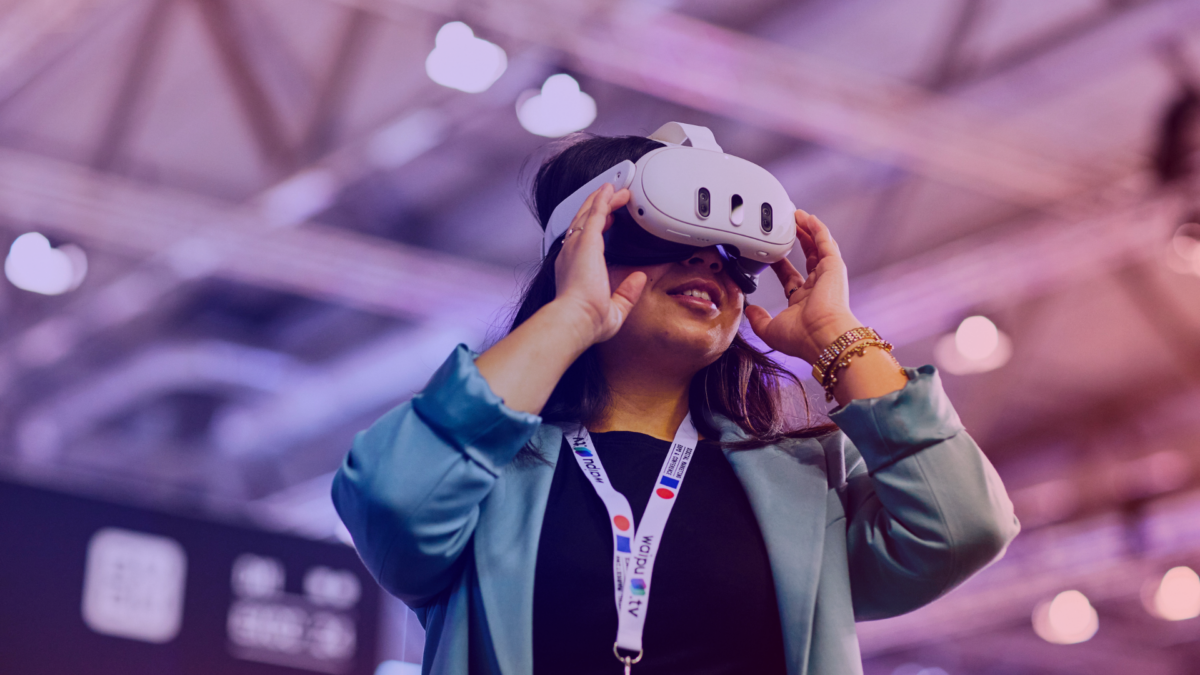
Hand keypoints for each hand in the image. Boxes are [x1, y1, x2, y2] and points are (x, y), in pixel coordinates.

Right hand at [552, 183, 647, 346]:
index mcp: (574, 269)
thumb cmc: (588, 321)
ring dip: (602, 199)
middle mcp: (571, 254)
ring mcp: (577, 245)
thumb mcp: (615, 309)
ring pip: (589, 212)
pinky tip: (611, 189)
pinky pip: (596, 212)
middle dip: (598, 206)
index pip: (585, 240)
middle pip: (584, 221)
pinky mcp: (586, 240)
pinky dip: (603, 199)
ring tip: (615, 187)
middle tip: (611, 195)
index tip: (609, 220)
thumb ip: (626, 293)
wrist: (576, 319)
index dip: (597, 227)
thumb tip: (639, 278)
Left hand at [745, 211, 862, 364]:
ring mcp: (827, 275)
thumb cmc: (802, 338)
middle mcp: (817, 287)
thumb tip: (750, 310)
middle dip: (798, 241)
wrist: (822, 336)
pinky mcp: (834, 266)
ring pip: (817, 246)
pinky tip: (808, 218)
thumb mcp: (770, 330)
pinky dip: (817, 229)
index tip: (771, 253)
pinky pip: (826, 242)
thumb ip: (758, 320)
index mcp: (803, 301)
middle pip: (807, 257)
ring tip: (797, 215)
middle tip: (787, 226)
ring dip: (807, 230)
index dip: (780, 264)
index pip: (791, 277)